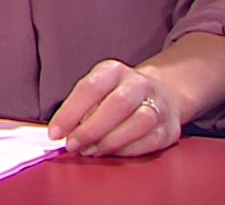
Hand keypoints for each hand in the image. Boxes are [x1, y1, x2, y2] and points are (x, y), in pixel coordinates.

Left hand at [49, 59, 183, 157]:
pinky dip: (128, 150)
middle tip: (73, 145)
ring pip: (139, 122)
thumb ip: (81, 108)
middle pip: (118, 104)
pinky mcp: (169, 128)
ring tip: (92, 151)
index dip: (70, 112)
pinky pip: (151, 140)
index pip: (90, 87)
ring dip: (111, 141)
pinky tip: (112, 153)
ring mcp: (158, 105)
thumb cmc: (117, 95)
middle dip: (91, 129)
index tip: (55, 133)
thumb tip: (63, 132)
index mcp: (114, 71)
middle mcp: (139, 84)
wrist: (161, 94)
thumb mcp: (97, 90)